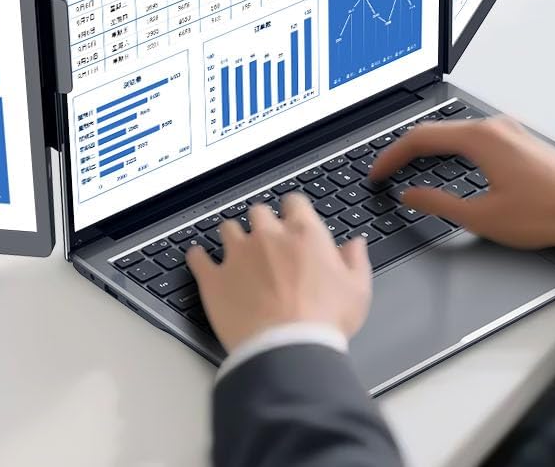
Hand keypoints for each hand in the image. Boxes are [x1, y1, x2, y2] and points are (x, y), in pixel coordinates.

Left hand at [186, 195, 371, 354]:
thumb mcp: (357, 291)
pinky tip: (199, 258)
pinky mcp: (214, 278)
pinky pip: (198, 258)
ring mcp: (237, 254)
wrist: (289, 351)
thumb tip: (355, 243)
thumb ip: (355, 261)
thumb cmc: (325, 323)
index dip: (293, 212)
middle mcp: (268, 236)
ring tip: (236, 252)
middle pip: (258, 212)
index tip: (292, 221)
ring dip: (232, 237)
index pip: (294, 203)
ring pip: (228, 229)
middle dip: (262, 225)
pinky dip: (198, 257)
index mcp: (303, 234)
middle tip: (266, 243)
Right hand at [369, 118, 554, 257]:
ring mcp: (509, 130)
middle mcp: (493, 126)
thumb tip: (409, 195)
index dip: (392, 156)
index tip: (378, 174)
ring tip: (412, 169)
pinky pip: (475, 137)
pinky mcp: (520, 141)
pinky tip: (451, 167)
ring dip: (431, 150)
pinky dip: (453, 150)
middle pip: (437, 131)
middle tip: (388, 172)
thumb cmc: (543, 214)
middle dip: (407, 151)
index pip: (420, 139)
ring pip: (456, 133)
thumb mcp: (481, 216)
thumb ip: (437, 204)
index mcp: (479, 138)